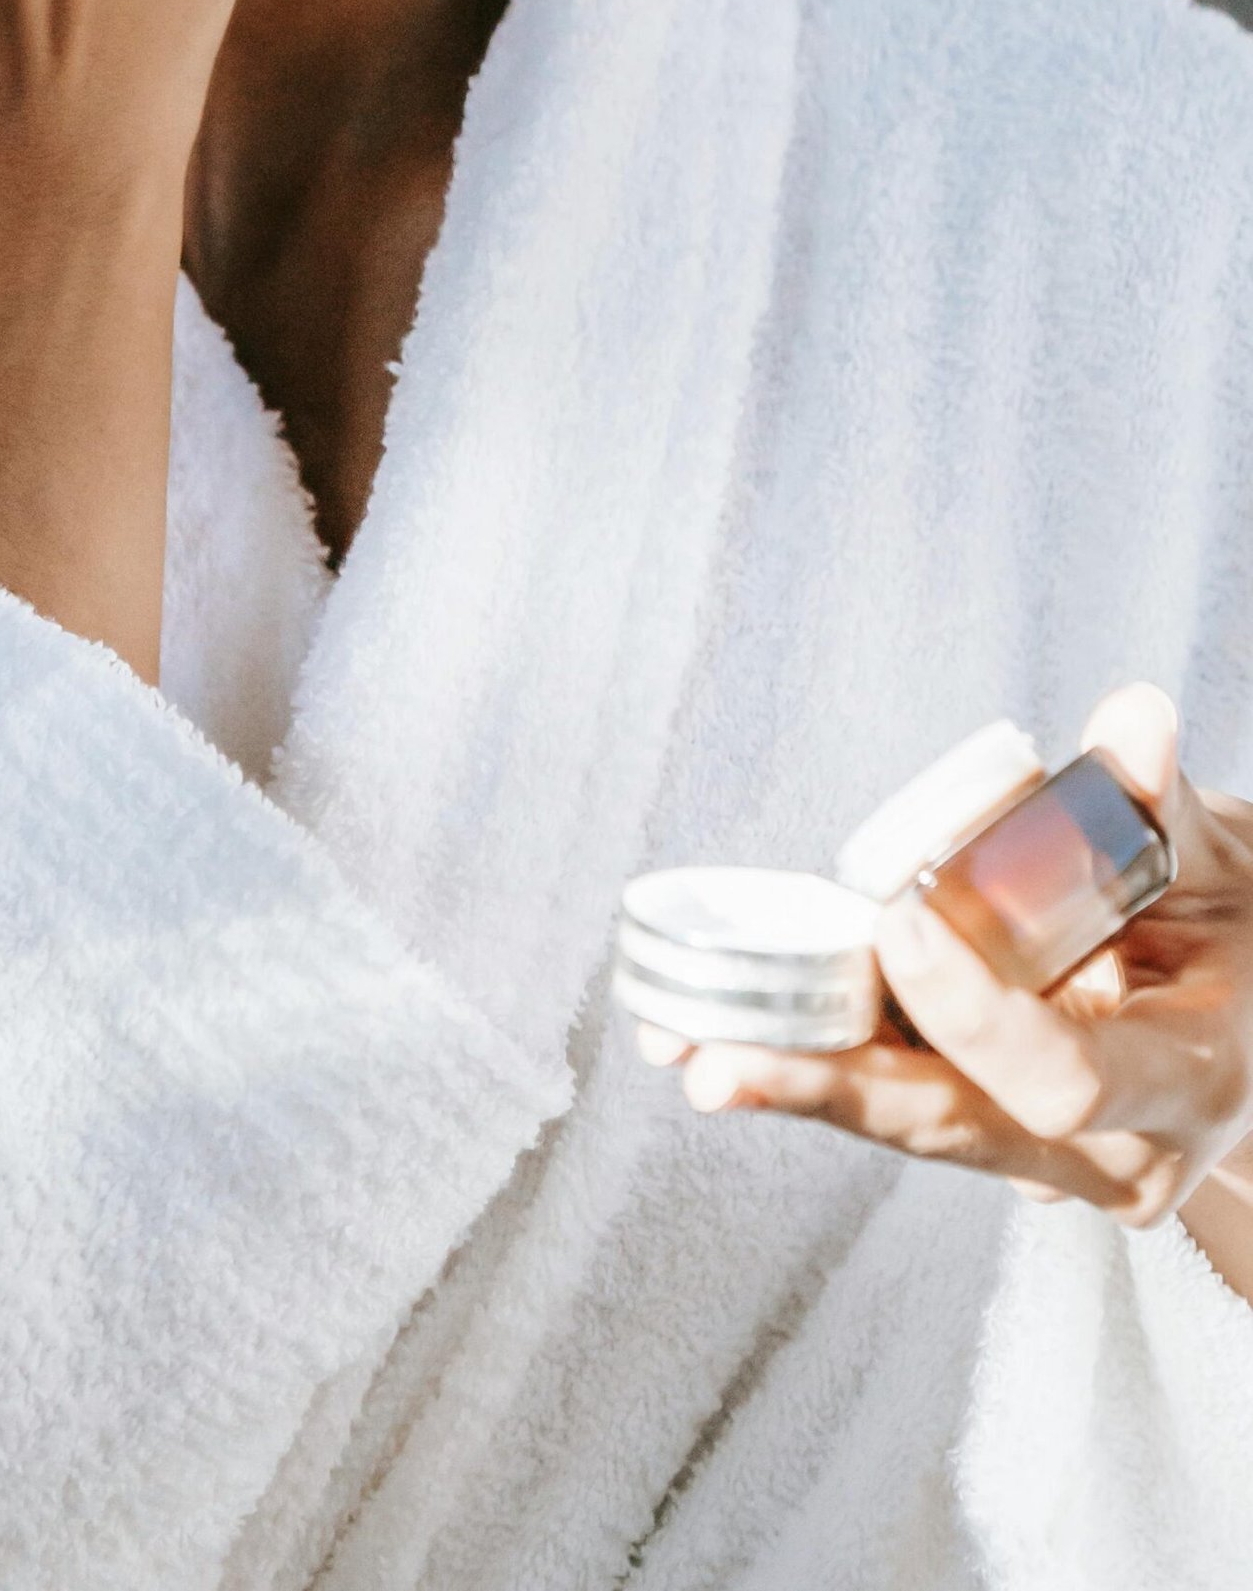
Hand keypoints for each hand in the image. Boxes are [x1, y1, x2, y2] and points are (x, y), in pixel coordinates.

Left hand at [639, 685, 1252, 1256]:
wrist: (1249, 1020)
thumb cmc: (1238, 936)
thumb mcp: (1224, 867)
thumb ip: (1162, 802)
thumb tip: (1130, 717)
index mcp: (1181, 1086)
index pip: (1061, 1079)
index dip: (977, 1012)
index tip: (901, 921)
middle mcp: (1106, 1152)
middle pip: (949, 1127)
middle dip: (831, 1088)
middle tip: (719, 1059)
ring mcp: (1037, 1156)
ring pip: (902, 1120)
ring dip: (789, 1080)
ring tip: (678, 1043)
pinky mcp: (980, 1125)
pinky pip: (887, 1095)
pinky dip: (803, 1062)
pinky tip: (703, 1032)